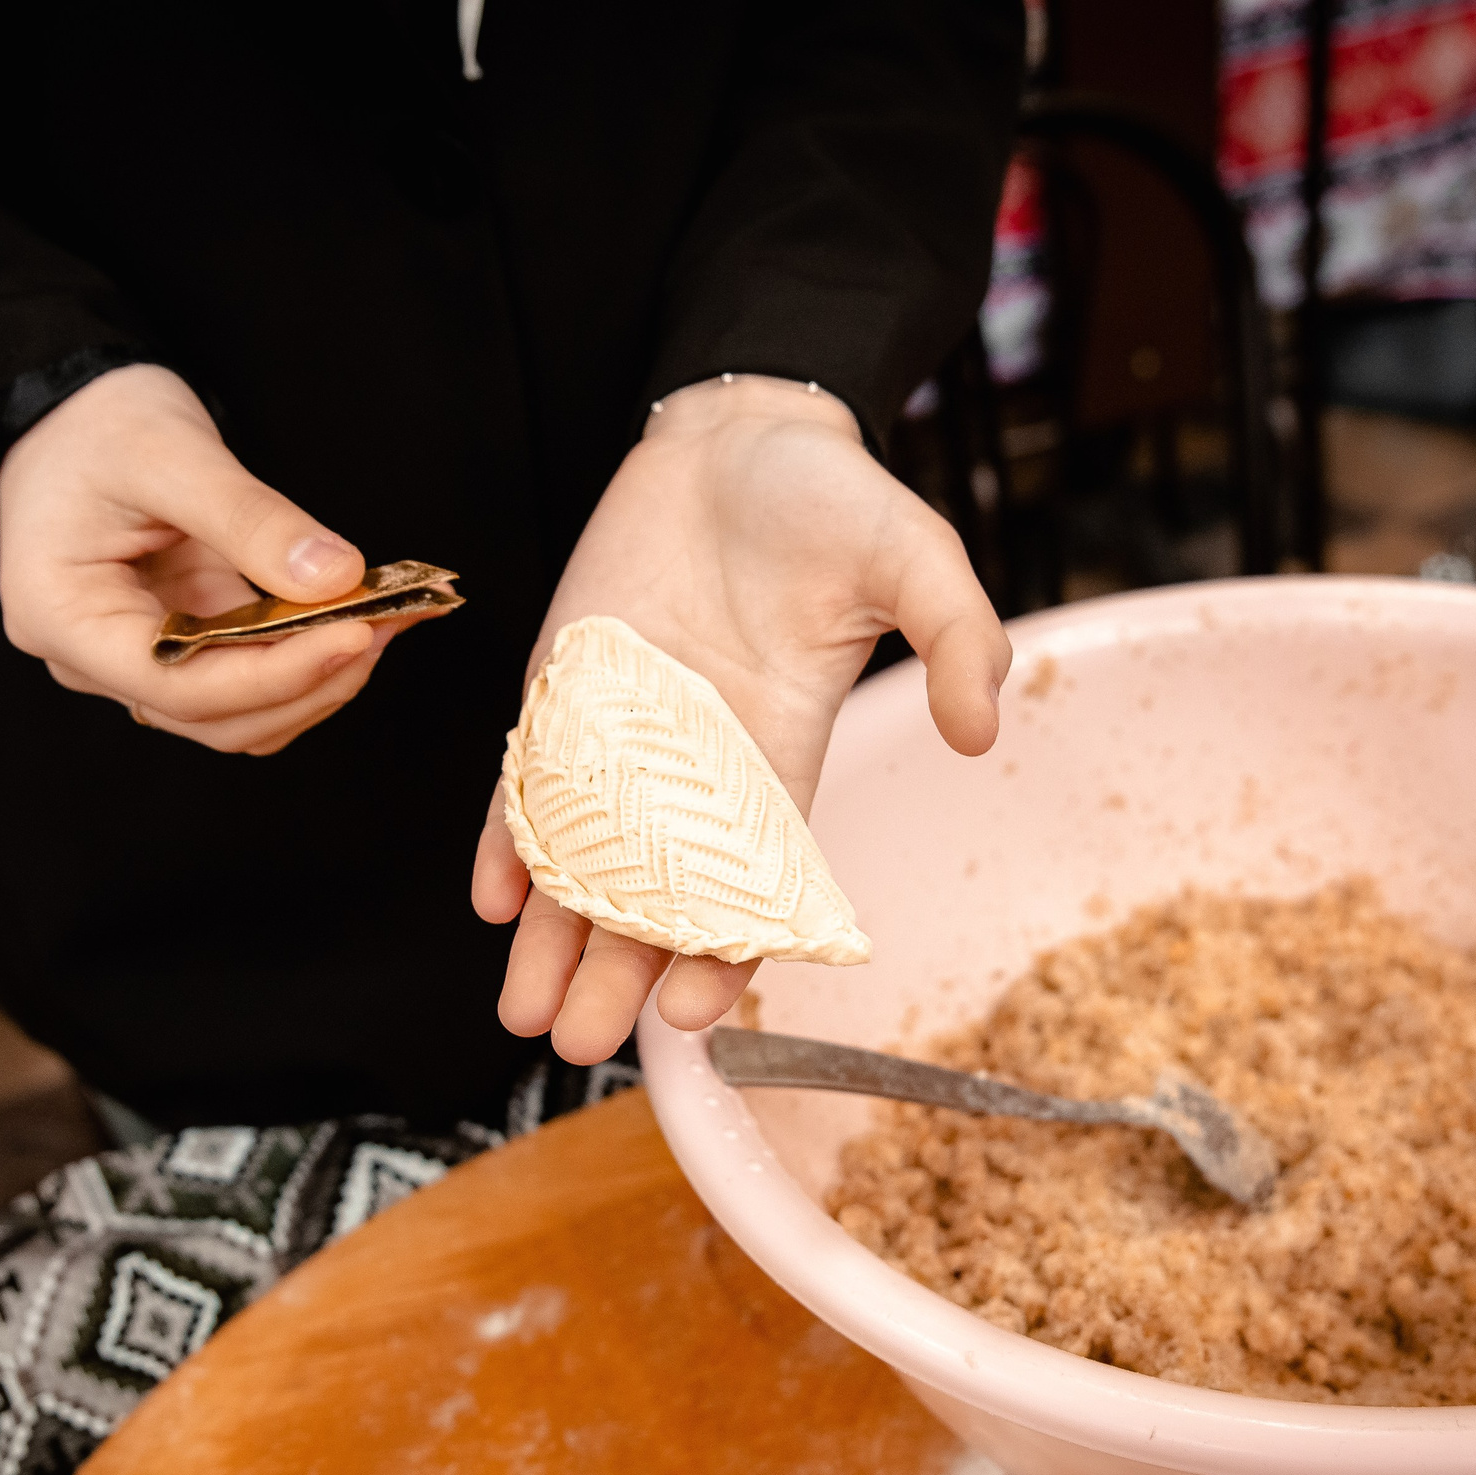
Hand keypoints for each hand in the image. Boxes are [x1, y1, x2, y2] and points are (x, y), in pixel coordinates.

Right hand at [0, 364, 425, 753]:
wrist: (69, 413)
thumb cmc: (96, 424)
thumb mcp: (168, 452)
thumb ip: (249, 519)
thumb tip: (337, 577)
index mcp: (62, 617)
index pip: (174, 686)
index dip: (272, 675)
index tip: (354, 634)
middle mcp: (91, 658)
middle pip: (214, 717)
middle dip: (308, 680)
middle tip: (384, 622)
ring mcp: (136, 660)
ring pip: (239, 714)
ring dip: (317, 679)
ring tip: (383, 618)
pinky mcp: (180, 646)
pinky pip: (248, 677)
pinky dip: (306, 657)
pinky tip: (358, 617)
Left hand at [470, 374, 1011, 1063]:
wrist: (740, 431)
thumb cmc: (832, 497)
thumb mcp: (917, 558)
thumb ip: (957, 638)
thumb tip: (981, 731)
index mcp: (780, 754)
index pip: (748, 883)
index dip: (721, 951)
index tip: (694, 1012)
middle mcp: (695, 765)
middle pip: (653, 897)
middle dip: (617, 974)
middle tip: (580, 1043)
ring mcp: (621, 732)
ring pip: (582, 860)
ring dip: (552, 939)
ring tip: (524, 1012)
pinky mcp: (562, 690)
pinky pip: (527, 782)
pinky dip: (508, 840)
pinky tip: (494, 899)